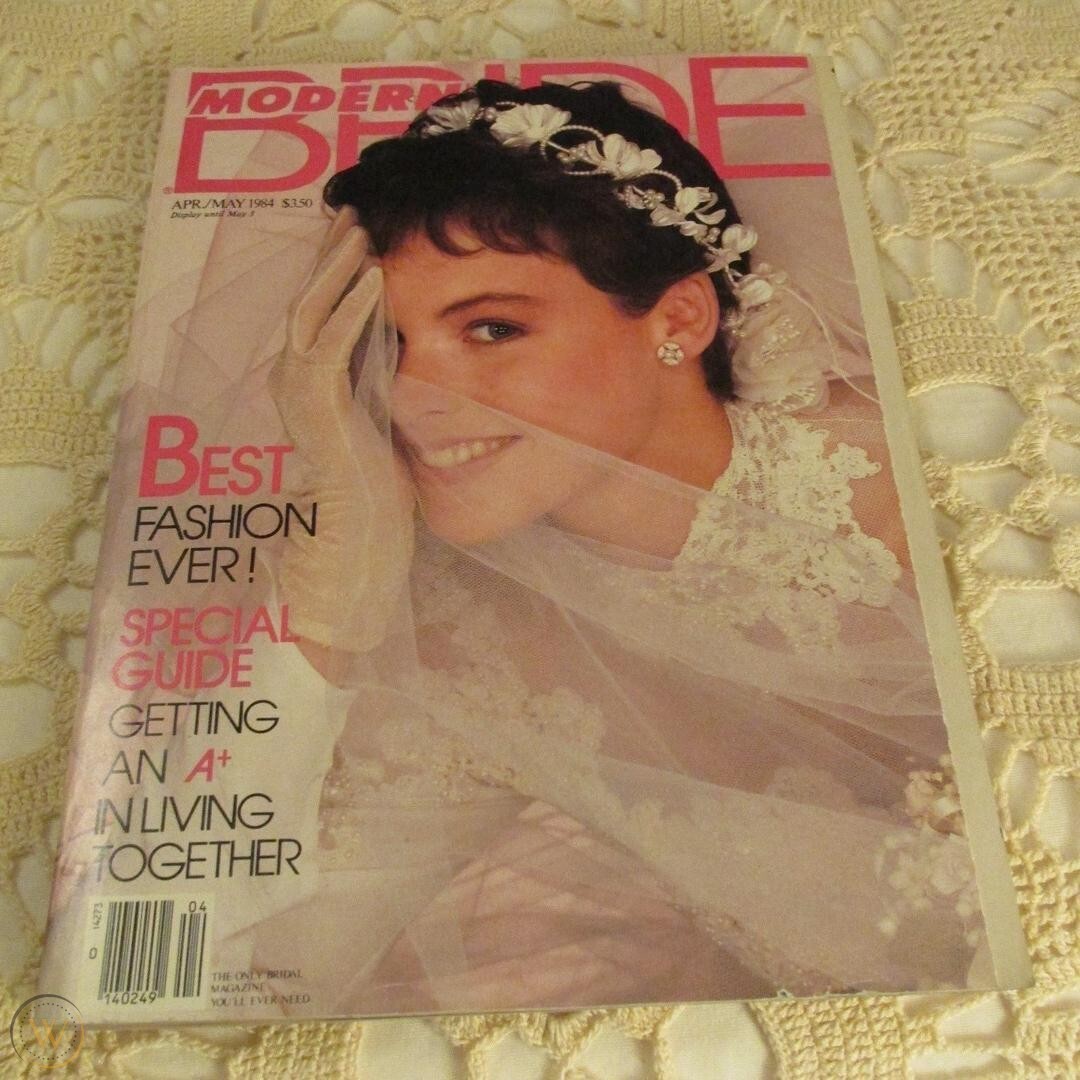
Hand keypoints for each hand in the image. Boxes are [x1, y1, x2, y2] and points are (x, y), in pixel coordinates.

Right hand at [268, 207, 413, 662]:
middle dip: (329, 254)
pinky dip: (352, 308)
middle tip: (352, 212)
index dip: (331, 268)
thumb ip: (378, 379)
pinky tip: (374, 277)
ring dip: (337, 268)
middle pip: (306, 298)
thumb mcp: (379, 417)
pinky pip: (332, 345)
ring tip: (362, 230)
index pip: (315, 310)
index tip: (356, 233)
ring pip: (312, 311)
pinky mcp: (319, 406)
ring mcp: (300, 392)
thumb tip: (405, 344)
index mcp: (307, 381)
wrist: (359, 539)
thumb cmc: (376, 488)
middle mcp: (292, 379)